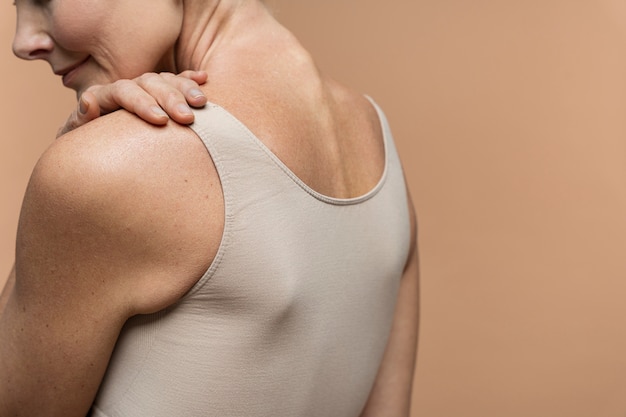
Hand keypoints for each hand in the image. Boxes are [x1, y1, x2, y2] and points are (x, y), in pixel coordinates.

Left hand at [57, 70, 207, 136]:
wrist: (98, 154)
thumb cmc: (90, 149)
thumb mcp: (79, 137)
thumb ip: (80, 120)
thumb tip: (89, 101)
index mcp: (105, 94)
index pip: (124, 92)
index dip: (143, 104)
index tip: (161, 121)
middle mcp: (128, 87)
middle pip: (150, 84)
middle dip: (171, 99)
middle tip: (188, 118)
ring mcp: (146, 89)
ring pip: (167, 81)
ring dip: (186, 89)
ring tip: (202, 103)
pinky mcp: (161, 95)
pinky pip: (178, 81)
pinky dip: (190, 79)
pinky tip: (204, 78)